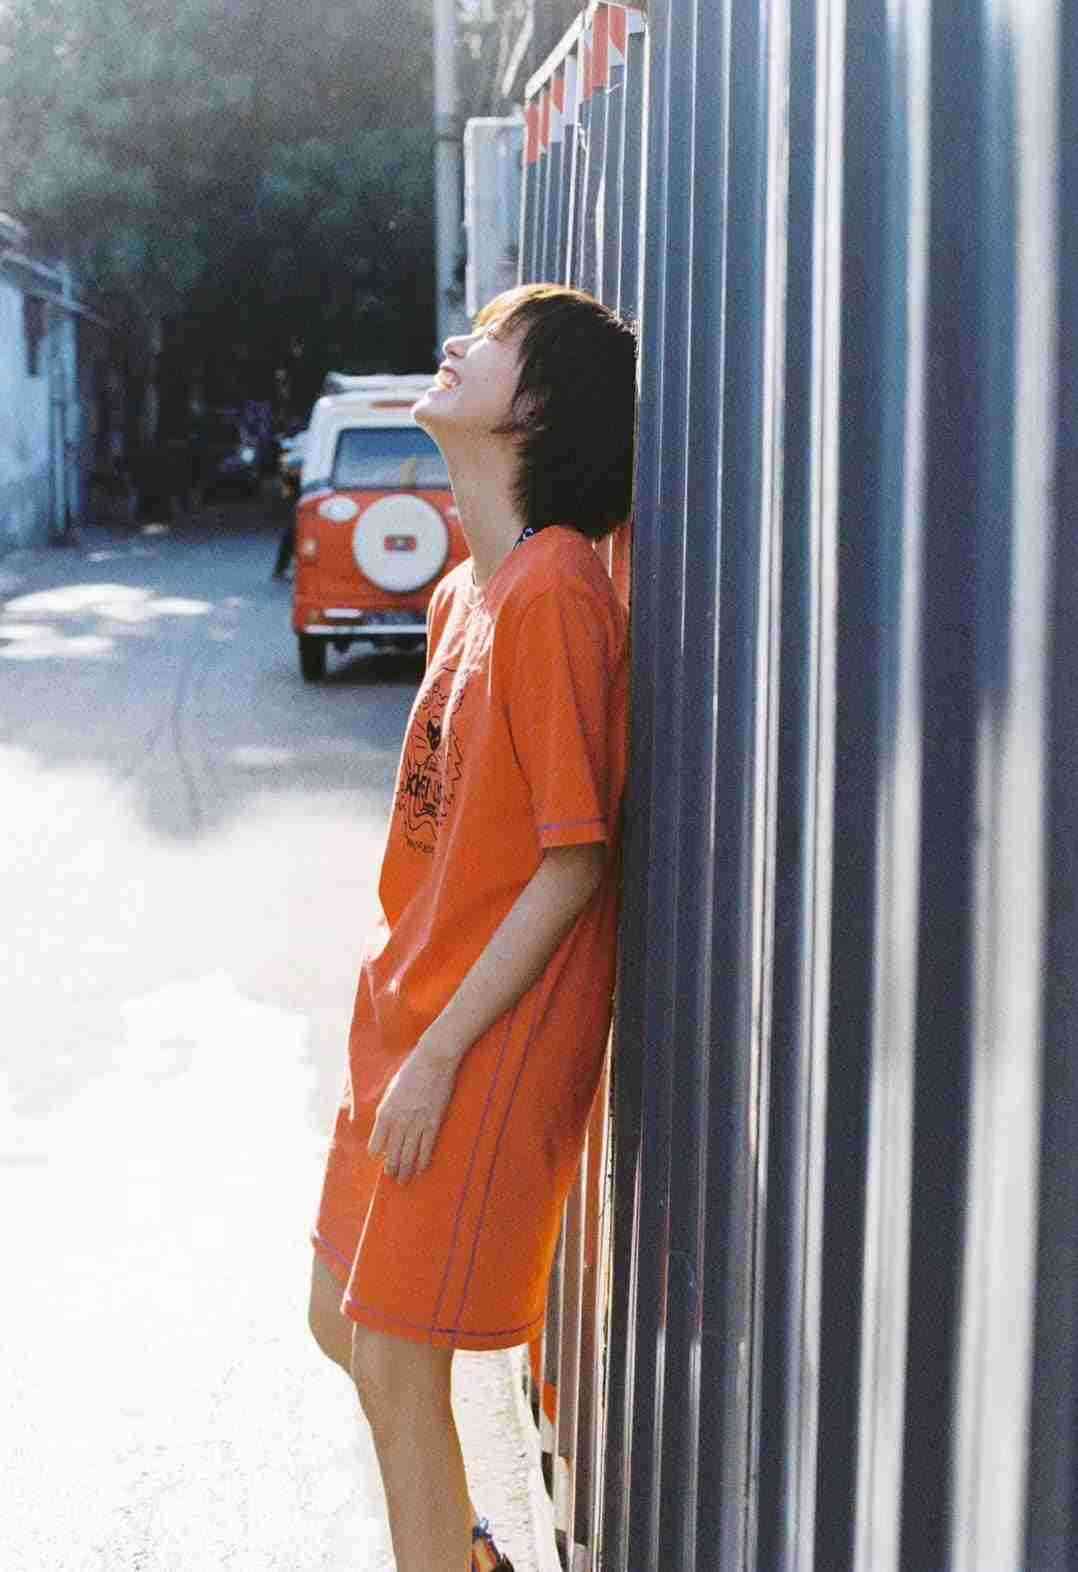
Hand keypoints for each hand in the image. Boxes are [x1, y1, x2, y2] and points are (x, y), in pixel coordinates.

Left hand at [367, 1037, 458, 1183]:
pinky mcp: (433, 1122)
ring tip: (404, 1180)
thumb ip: (388, 1109)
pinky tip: (421, 1169)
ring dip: (406, 1171)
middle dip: (392, 1169)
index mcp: (384, 1113)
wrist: (433, 1059)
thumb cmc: (411, 1070)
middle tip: (393, 1178)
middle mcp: (398, 1121)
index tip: (382, 1157)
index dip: (379, 1154)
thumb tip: (387, 1126)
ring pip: (408, 1156)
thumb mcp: (391, 1089)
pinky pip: (426, 1148)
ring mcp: (416, 1123)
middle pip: (392, 1155)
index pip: (376, 1146)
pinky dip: (423, 1161)